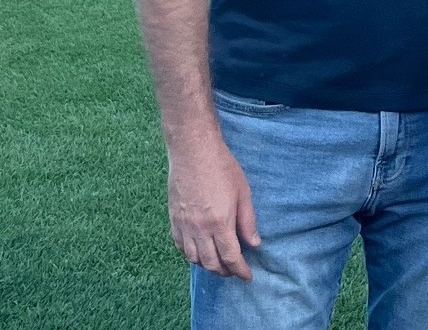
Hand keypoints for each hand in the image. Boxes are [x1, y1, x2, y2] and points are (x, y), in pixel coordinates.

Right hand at [168, 143, 260, 280]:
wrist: (194, 151)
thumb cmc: (222, 167)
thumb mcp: (243, 192)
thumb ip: (248, 221)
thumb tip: (254, 244)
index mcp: (220, 223)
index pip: (230, 257)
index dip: (240, 271)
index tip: (247, 276)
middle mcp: (199, 229)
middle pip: (211, 263)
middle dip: (224, 271)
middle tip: (234, 271)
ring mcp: (184, 225)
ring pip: (193, 258)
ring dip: (207, 266)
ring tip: (219, 264)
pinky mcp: (173, 219)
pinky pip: (179, 246)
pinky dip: (190, 255)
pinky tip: (198, 253)